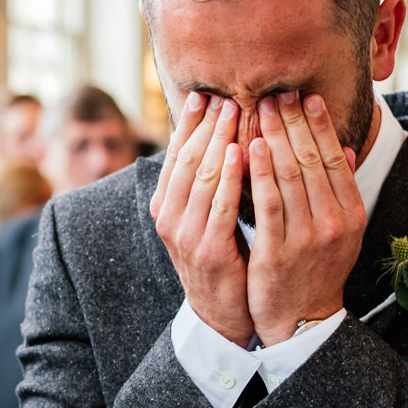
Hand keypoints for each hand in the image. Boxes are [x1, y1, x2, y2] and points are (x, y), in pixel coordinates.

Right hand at [150, 94, 252, 343]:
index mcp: (165, 206)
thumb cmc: (222, 257)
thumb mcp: (206, 216)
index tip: (203, 95)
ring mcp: (185, 235)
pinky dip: (230, 176)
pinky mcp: (207, 250)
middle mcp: (168, 217)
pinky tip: (243, 151)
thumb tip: (221, 136)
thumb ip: (210, 182)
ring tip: (236, 112)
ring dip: (219, 140)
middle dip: (206, 125)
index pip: (175, 155)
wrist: (221, 312)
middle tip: (225, 95)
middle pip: (187, 159)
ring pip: (202, 176)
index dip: (188, 123)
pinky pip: (220, 205)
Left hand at [246, 92, 365, 345]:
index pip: (334, 158)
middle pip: (312, 160)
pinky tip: (251, 147)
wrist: (302, 320)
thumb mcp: (341, 232)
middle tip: (278, 92)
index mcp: (351, 214)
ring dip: (275, 137)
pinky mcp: (277, 251)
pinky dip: (260, 172)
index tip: (307, 96)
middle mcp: (333, 223)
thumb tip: (345, 149)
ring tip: (261, 108)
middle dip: (294, 122)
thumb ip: (342, 191)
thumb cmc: (317, 269)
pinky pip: (267, 204)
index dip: (320, 125)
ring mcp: (306, 237)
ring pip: (290, 176)